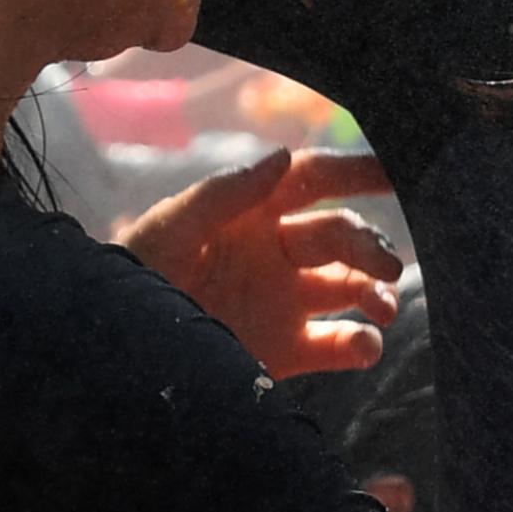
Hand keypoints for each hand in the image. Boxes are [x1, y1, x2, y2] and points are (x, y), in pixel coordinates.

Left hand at [118, 147, 399, 377]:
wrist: (114, 356)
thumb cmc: (131, 279)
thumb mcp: (168, 229)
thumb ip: (224, 192)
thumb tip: (283, 155)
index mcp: (251, 213)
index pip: (315, 180)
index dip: (357, 171)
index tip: (399, 171)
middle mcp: (276, 253)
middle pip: (341, 236)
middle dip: (370, 245)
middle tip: (385, 267)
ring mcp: (284, 303)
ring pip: (351, 288)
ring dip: (376, 293)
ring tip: (380, 309)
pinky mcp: (286, 352)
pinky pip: (339, 344)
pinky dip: (361, 345)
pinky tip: (363, 345)